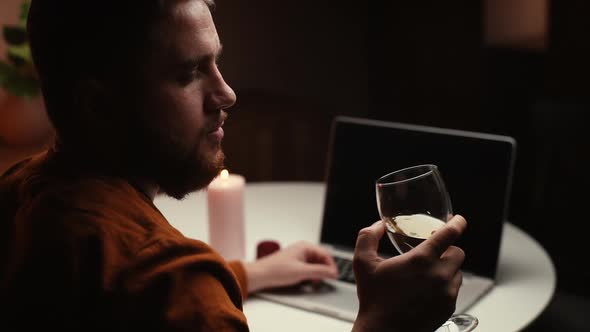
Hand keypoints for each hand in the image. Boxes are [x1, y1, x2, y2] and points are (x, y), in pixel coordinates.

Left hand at [243, 241, 337, 292]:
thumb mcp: (302, 272)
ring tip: (317, 281)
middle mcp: (302, 249)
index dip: (331, 265)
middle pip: (321, 258)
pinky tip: (309, 280)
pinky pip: (308, 266)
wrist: (260, 274)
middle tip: (327, 279)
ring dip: (318, 272)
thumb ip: (319, 271)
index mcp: (305, 247)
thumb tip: (332, 272)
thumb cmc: (276, 270)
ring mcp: (298, 255)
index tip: (334, 276)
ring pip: (315, 263)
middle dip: (325, 269)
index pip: (325, 254)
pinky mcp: (294, 262)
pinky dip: (311, 273)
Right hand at [352, 215, 466, 331]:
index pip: (449, 235)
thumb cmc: (373, 299)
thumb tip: (378, 226)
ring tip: (429, 273)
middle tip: (435, 252)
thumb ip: (368, 237)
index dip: (457, 224)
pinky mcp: (448, 308)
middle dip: (448, 250)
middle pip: (458, 253)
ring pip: (457, 272)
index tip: (459, 220)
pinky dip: (445, 286)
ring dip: (447, 269)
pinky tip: (428, 289)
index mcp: (420, 260)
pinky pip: (454, 290)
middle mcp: (438, 275)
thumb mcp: (363, 263)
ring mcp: (446, 293)